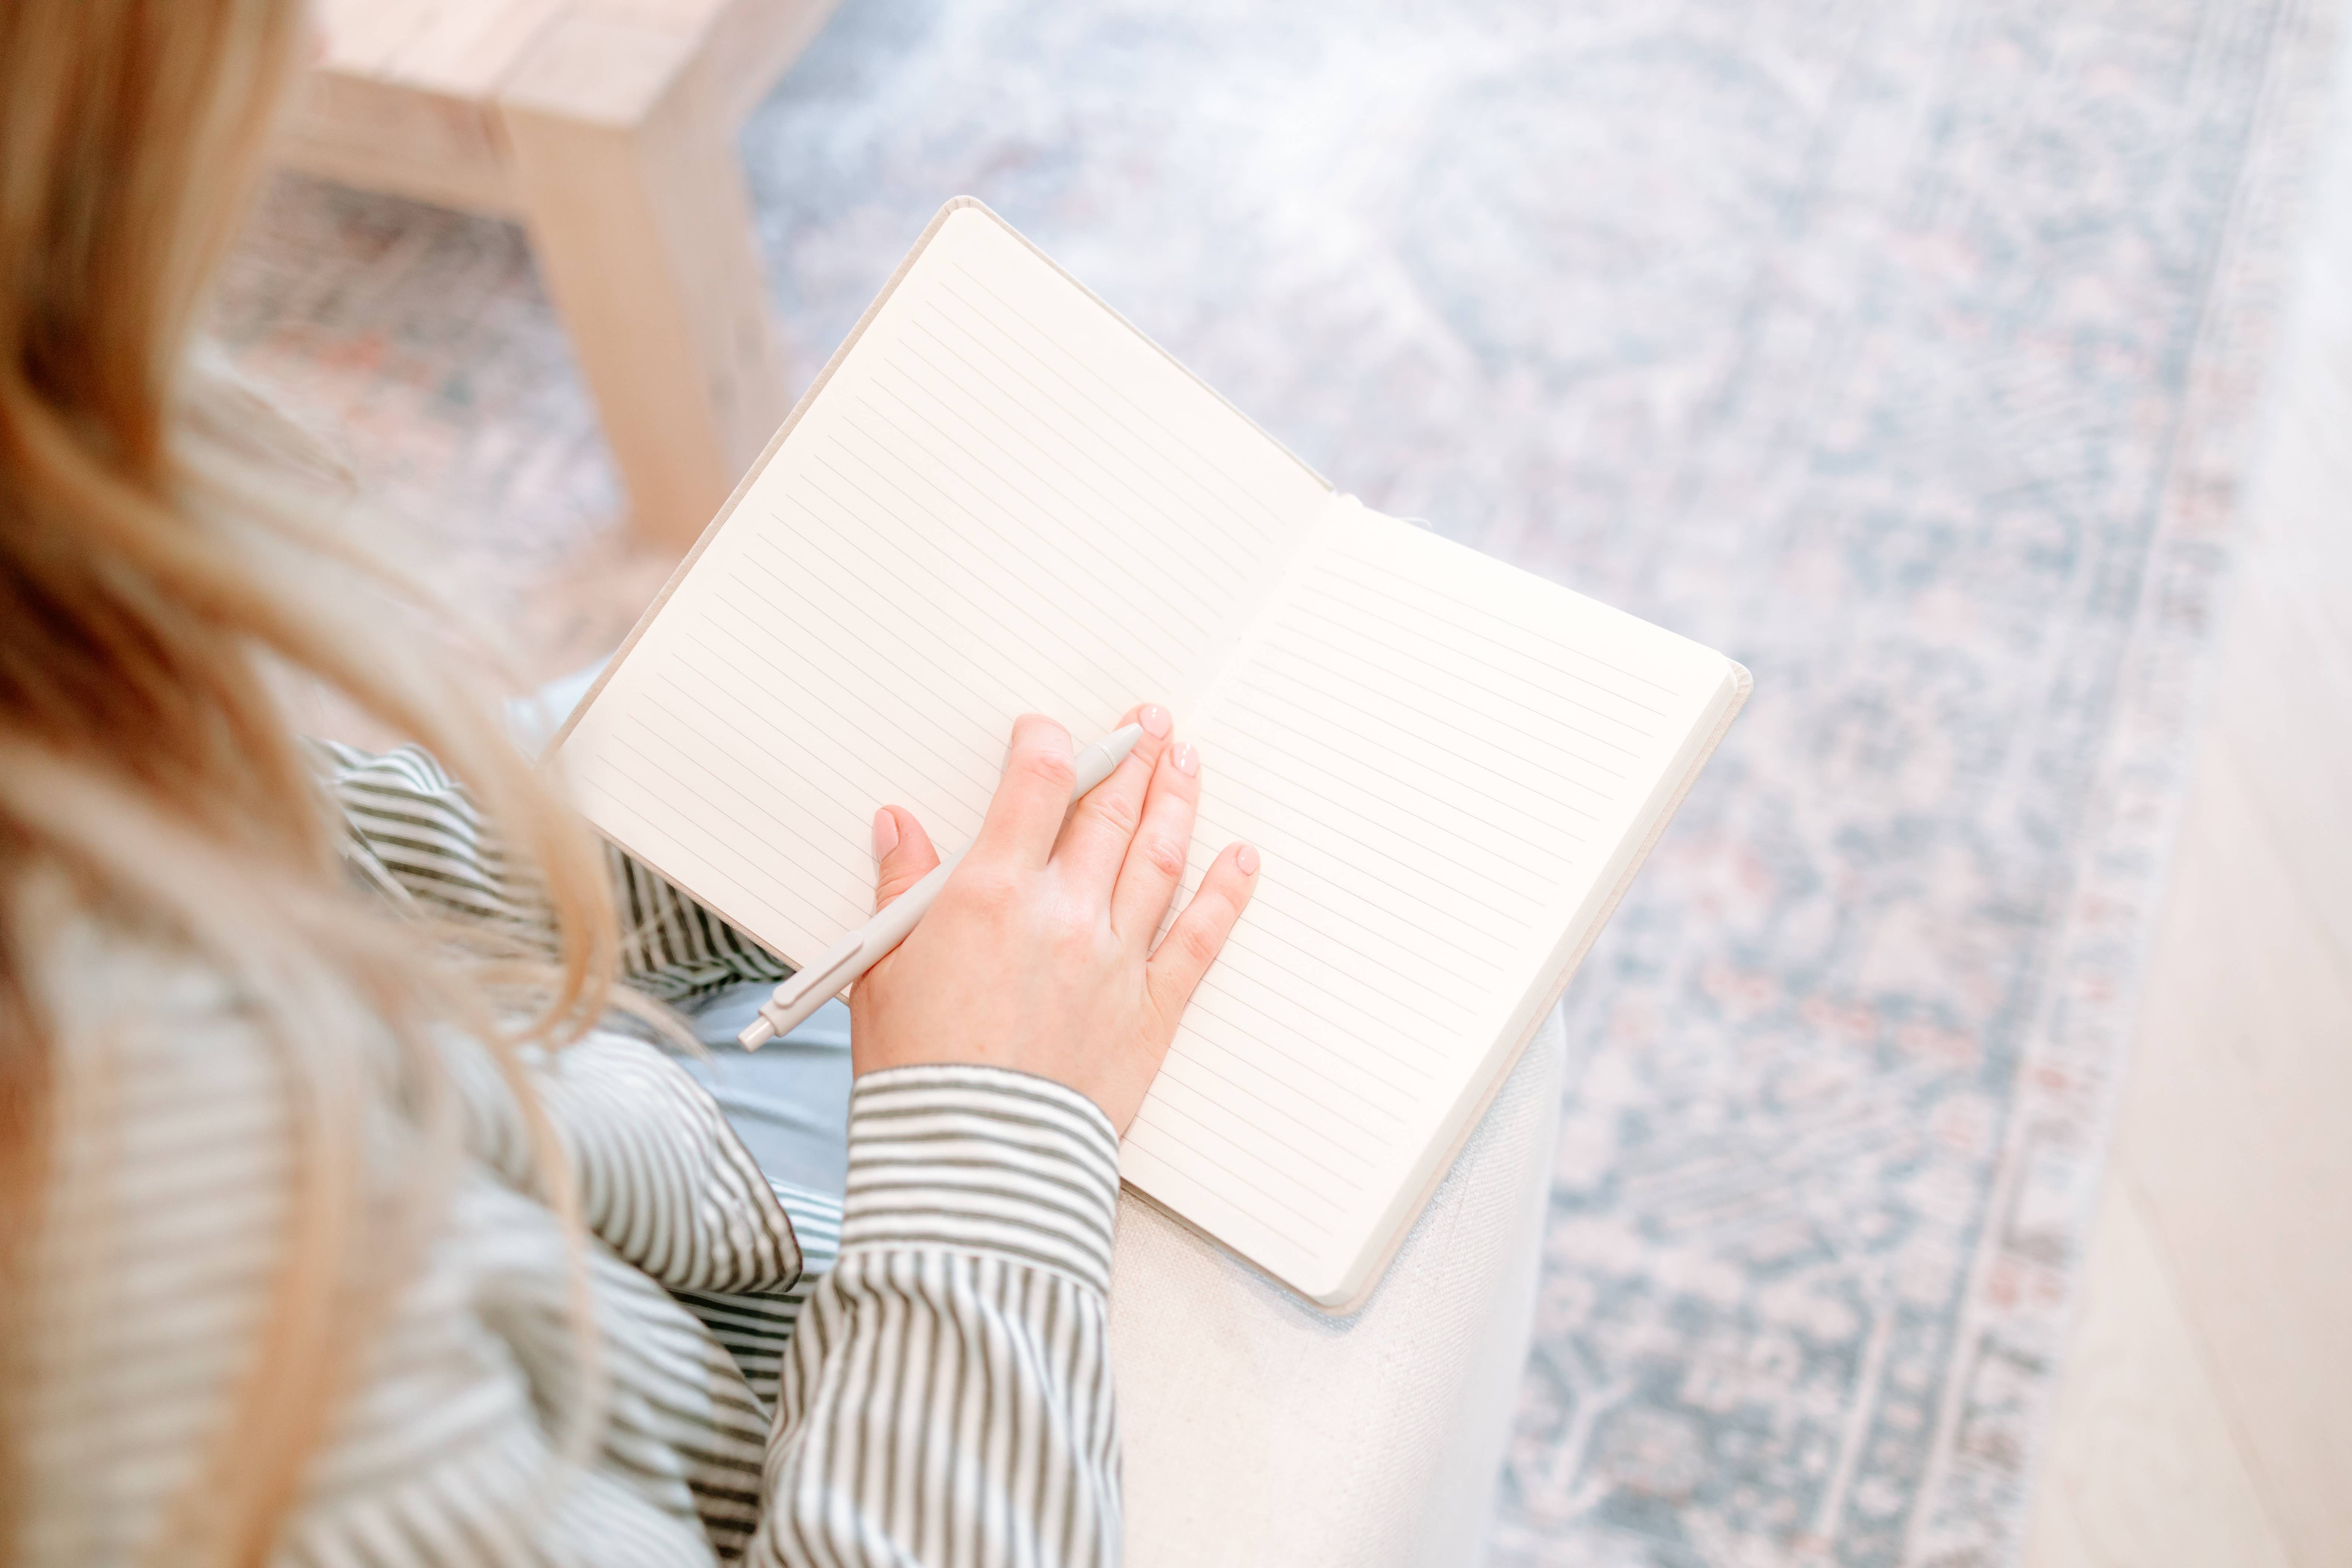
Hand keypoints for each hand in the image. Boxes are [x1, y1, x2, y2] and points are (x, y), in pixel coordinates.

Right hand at [848, 706, 1260, 1131]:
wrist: (973, 1163)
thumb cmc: (920, 1078)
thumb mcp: (884, 971)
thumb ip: (900, 889)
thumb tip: (900, 827)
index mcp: (992, 895)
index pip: (1036, 785)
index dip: (1049, 744)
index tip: (1051, 731)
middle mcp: (1064, 914)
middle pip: (1108, 813)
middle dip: (1130, 758)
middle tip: (1148, 726)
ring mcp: (1115, 960)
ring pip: (1159, 859)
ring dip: (1176, 802)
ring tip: (1187, 763)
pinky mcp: (1151, 1011)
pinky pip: (1200, 940)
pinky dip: (1226, 894)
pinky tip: (1242, 860)